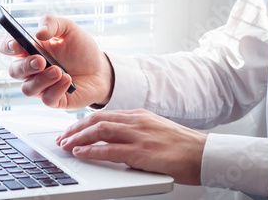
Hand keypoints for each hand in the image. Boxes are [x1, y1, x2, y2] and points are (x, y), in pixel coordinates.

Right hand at [0, 15, 113, 108]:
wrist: (100, 69)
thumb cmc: (80, 49)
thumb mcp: (68, 28)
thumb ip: (52, 23)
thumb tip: (39, 33)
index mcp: (29, 50)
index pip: (7, 47)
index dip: (7, 46)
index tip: (16, 44)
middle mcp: (31, 69)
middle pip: (14, 71)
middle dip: (25, 66)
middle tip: (41, 60)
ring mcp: (41, 86)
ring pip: (28, 88)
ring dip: (42, 79)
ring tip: (59, 70)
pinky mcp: (54, 100)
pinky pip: (47, 99)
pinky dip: (56, 89)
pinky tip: (68, 80)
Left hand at [56, 109, 207, 184]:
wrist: (205, 154)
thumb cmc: (181, 146)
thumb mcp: (154, 131)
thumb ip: (134, 133)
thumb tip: (114, 144)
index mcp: (139, 115)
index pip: (103, 115)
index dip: (83, 122)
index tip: (71, 130)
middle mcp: (137, 121)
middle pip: (97, 120)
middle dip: (75, 129)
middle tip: (62, 137)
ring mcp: (139, 135)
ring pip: (100, 131)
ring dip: (79, 138)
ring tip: (66, 145)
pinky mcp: (143, 152)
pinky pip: (111, 150)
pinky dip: (92, 151)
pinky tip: (81, 153)